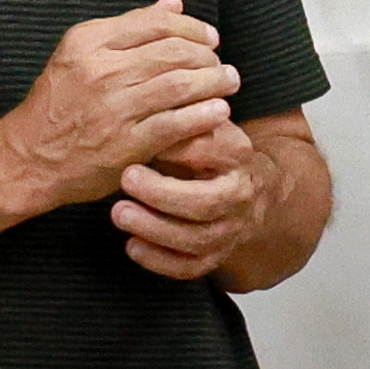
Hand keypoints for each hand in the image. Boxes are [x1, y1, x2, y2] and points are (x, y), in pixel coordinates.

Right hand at [0, 0, 240, 213]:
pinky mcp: (126, 142)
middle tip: (222, 65)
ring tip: (228, 83)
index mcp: (87, 41)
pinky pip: (178, 123)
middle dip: (208, 56)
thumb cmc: (59, 104)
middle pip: (174, 52)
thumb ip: (129, 28)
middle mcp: (100, 70)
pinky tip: (219, 110)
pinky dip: (205, 114)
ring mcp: (114, 107)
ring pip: (181, 84)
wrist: (29, 157)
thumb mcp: (80, 55)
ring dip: (215, 82)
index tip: (210, 38)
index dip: (193, 28)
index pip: (156, 23)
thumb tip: (173, 1)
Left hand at [109, 121, 268, 281]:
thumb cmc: (210, 152)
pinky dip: (159, 261)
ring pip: (196, 238)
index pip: (209, 149)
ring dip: (154, 228)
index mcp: (237, 155)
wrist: (249, 188)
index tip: (143, 135)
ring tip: (119, 212)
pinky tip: (133, 245)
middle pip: (204, 202)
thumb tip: (146, 101)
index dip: (175, 145)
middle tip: (127, 178)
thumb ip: (179, 116)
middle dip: (162, 194)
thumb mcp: (202, 125)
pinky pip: (190, 267)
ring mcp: (230, 229)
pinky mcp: (216, 255)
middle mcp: (239, 194)